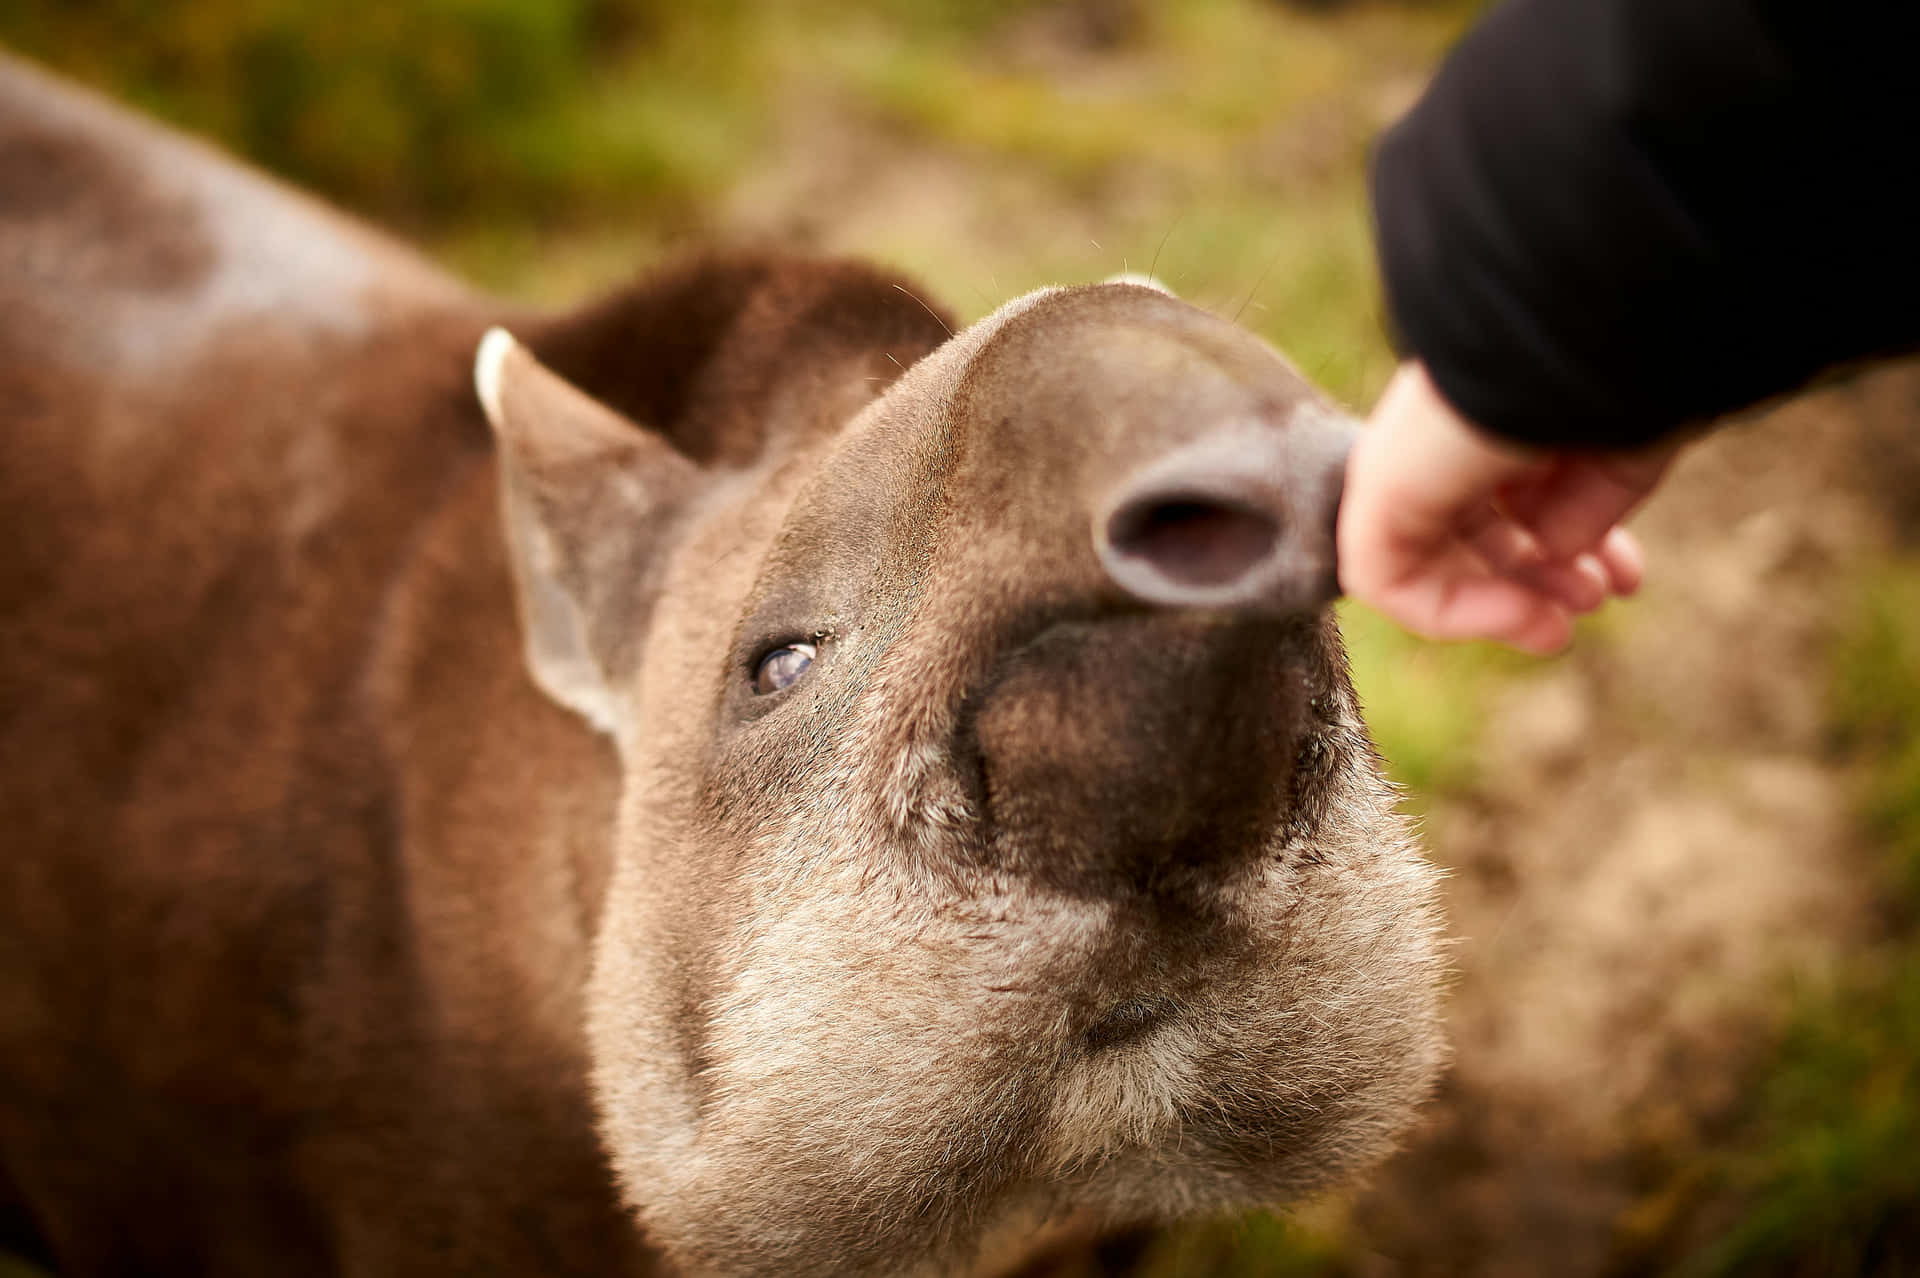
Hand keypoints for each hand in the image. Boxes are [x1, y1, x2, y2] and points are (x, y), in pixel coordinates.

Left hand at [1337, 362, 1674, 653]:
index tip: (1627, 580)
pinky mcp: (1373, 497)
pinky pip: (1393, 580)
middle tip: (1594, 602)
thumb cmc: (1612, 376)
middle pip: (1477, 527)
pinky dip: (1454, 611)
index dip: (1578, 541)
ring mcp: (1403, 462)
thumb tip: (1561, 553)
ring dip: (1499, 603)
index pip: (1522, 488)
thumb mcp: (1620, 449)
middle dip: (1540, 577)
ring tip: (1559, 628)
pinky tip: (1522, 612)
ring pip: (1433, 557)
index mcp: (1501, 407)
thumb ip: (1593, 505)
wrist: (1568, 335)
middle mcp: (1445, 430)